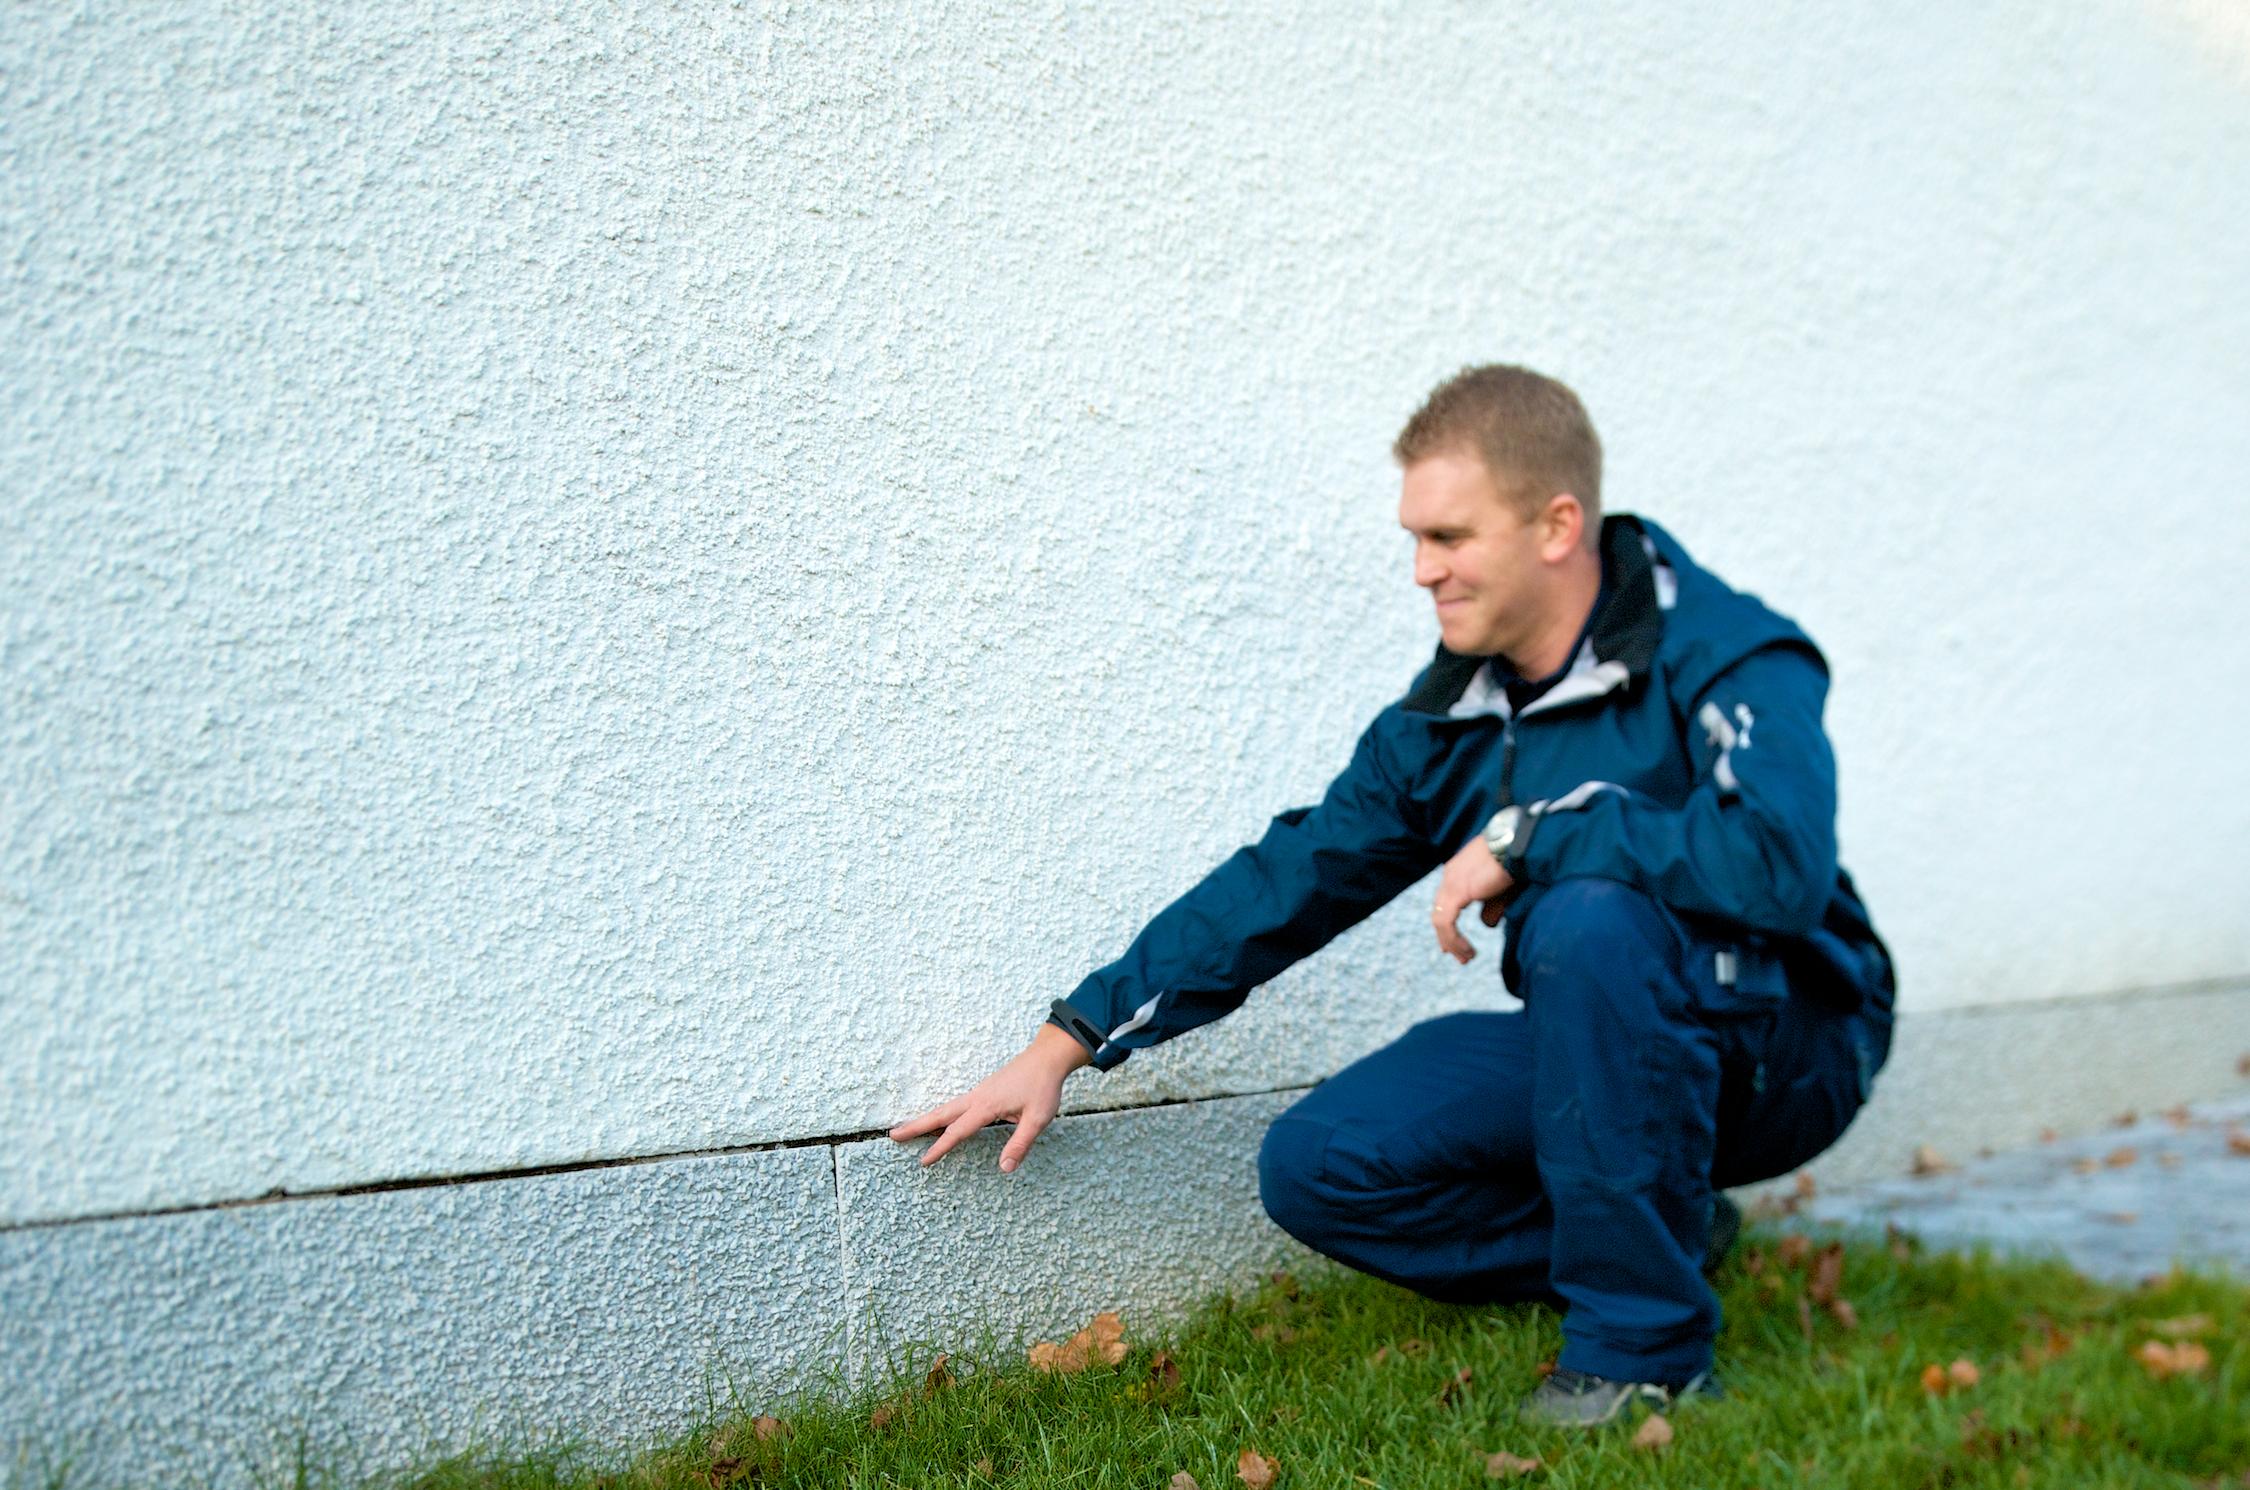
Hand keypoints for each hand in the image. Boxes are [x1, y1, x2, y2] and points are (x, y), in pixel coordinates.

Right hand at [888, 1023, 1092, 1171]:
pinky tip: (940, 1120)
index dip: (940, 1148)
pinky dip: (942, 1114)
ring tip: (907, 1129)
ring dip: (926, 1119)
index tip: (924, 1162)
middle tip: (893, 1135)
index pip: (958, 1131)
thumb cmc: (1043, 1087)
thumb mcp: (1038, 1119)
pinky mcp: (985, 1091)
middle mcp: (977, 1097)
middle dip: (917, 1125)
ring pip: (947, 1108)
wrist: (1046, 1057)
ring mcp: (979, 1092)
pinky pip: (957, 1105)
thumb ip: (1020, 1144)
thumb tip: (1005, 1169)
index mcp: (986, 1106)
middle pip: (941, 1114)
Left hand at [1431, 832, 1513, 963]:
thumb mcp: (1502, 891)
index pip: (1446, 903)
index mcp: (1458, 872)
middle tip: (1461, 956)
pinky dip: (1453, 939)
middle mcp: (1450, 876)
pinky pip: (1446, 923)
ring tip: (1466, 958)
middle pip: (1440, 912)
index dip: (1448, 925)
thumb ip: (1491, 907)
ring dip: (1452, 942)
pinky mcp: (1456, 892)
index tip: (1453, 945)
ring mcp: (1451, 883)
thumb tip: (1487, 924)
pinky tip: (1466, 950)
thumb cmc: (1514, 863)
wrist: (1517, 845)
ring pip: (1440, 920)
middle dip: (1448, 938)